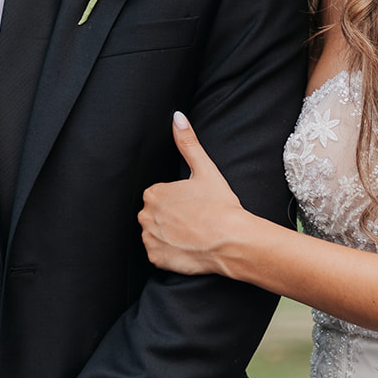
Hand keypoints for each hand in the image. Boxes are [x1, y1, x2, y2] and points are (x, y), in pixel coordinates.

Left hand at [139, 112, 246, 275]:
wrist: (231, 241)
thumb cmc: (220, 206)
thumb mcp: (205, 169)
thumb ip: (187, 143)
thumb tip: (177, 118)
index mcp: (153, 193)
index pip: (159, 196)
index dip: (177, 201)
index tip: (193, 205)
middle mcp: (145, 216)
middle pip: (154, 215)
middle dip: (170, 217)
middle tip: (194, 220)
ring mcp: (150, 239)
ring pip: (155, 234)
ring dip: (168, 235)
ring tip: (192, 235)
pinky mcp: (156, 259)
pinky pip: (158, 254)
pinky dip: (170, 253)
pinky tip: (187, 248)